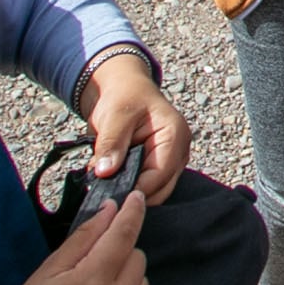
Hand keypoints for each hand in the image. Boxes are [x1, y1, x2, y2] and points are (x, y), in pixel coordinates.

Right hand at [0, 190, 149, 284]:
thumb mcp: (48, 270)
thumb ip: (84, 238)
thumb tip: (111, 210)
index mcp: (92, 281)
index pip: (125, 235)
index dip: (133, 211)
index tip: (136, 197)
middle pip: (138, 257)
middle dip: (121, 250)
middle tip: (93, 260)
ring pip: (143, 282)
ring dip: (126, 276)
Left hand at [81, 52, 186, 204]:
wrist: (125, 90)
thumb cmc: (124, 97)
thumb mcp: (115, 116)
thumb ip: (111, 143)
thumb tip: (105, 172)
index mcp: (174, 135)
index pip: (159, 175)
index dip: (134, 188)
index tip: (109, 194)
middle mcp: (179, 151)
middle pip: (161, 189)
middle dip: (132, 191)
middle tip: (104, 189)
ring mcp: (172, 161)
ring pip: (155, 192)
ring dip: (130, 189)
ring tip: (108, 179)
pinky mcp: (160, 167)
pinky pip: (148, 187)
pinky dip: (130, 186)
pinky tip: (114, 176)